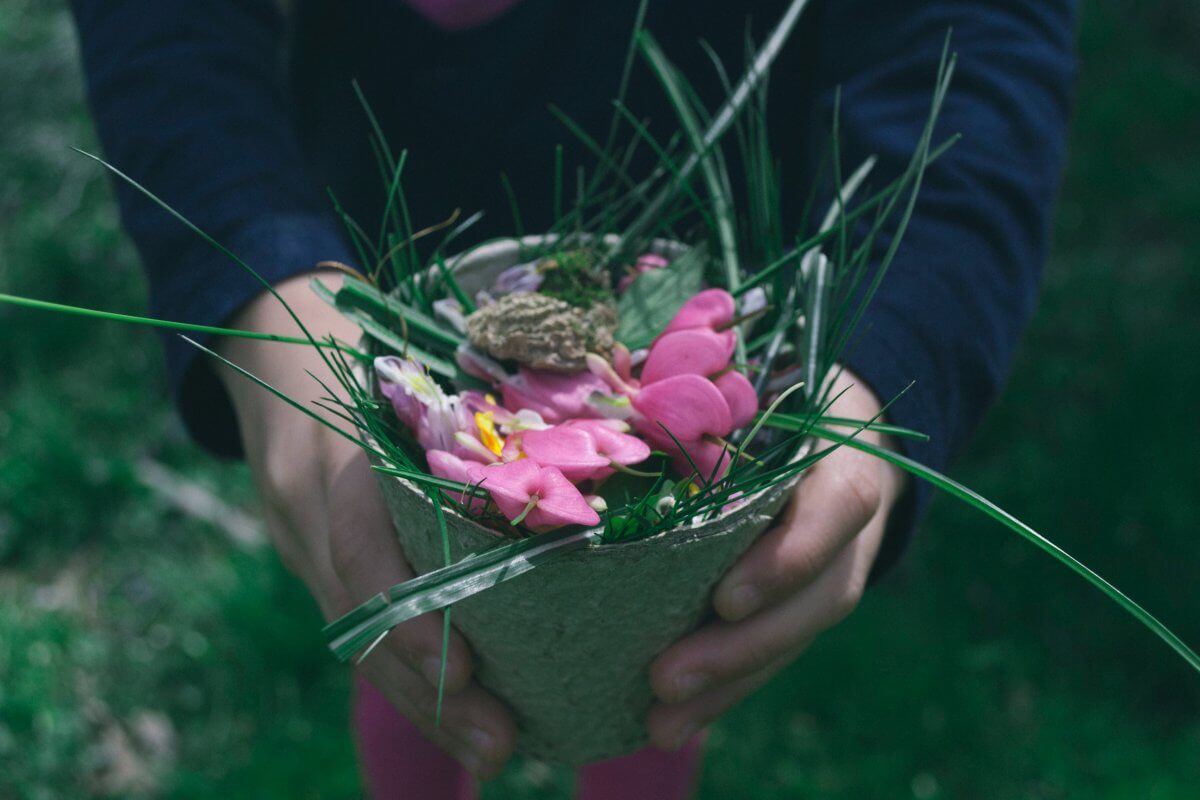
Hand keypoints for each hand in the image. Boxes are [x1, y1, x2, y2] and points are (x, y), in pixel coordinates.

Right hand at [217, 272, 515, 778]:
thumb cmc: (365, 345)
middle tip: (501, 745)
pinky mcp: (314, 563)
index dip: (412, 617)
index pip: (361, 547)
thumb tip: (591, 454)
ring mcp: (301, 540)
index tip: (468, 674)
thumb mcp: (405, 363)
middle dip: (430, 691)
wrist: (271, 348)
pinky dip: (406, 679)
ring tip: (490, 751)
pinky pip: (358, 631)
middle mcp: (308, 508)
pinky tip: (457, 719)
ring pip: (357, 640)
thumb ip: (467, 415)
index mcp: (334, 453)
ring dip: (423, 704)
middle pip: (361, 619)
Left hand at [646, 368, 906, 749]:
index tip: (727, 598)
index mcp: (842, 456)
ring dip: (727, 686)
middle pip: (815, 598)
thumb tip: (605, 385)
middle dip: (741, 647)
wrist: (847, 423)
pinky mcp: (807, 601)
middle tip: (666, 680)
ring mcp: (835, 567)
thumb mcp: (763, 379)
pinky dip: (726, 692)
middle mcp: (848, 524)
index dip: (790, 558)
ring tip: (660, 724)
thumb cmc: (781, 390)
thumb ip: (707, 390)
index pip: (837, 508)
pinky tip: (673, 725)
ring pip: (794, 638)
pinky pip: (775, 652)